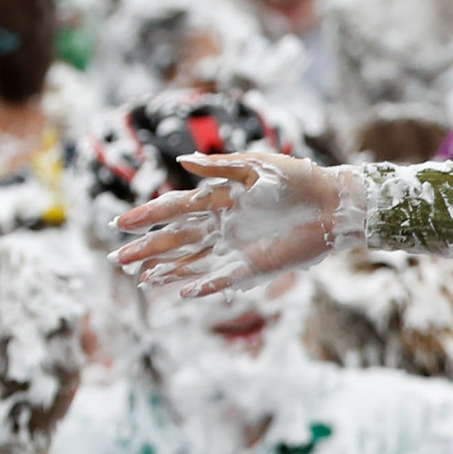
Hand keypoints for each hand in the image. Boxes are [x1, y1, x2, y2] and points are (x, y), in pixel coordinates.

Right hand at [111, 152, 350, 295]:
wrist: (334, 203)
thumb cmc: (299, 179)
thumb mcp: (258, 165)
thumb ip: (221, 166)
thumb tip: (182, 162)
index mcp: (219, 198)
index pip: (174, 208)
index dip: (148, 215)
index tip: (121, 223)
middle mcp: (222, 225)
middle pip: (176, 239)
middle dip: (148, 248)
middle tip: (118, 257)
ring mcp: (236, 247)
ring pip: (192, 261)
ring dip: (167, 269)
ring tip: (141, 278)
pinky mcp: (254, 265)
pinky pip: (222, 279)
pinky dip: (202, 285)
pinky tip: (181, 291)